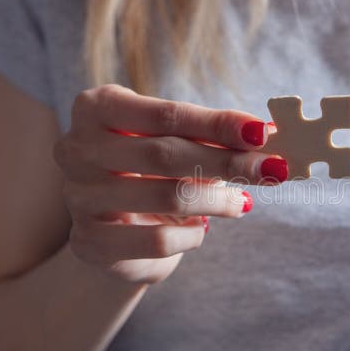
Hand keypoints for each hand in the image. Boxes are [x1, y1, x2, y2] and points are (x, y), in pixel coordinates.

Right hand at [53, 84, 287, 283]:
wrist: (113, 227)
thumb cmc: (152, 169)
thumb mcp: (177, 141)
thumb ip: (214, 136)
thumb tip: (269, 135)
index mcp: (96, 108)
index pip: (166, 113)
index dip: (218, 124)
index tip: (262, 133)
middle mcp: (77, 149)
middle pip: (165, 153)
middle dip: (228, 162)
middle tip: (272, 169)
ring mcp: (79, 197)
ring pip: (165, 196)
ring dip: (218, 200)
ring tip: (243, 202)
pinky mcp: (89, 243)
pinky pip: (157, 241)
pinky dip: (192, 235)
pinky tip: (202, 228)